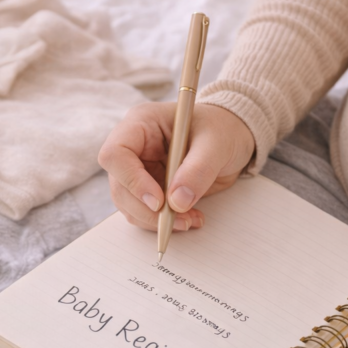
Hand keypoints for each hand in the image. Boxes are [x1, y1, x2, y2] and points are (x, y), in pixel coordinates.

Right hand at [98, 102, 254, 231]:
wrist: (232, 139)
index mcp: (142, 124)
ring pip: (129, 205)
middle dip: (146, 209)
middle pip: (119, 185)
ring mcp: (139, 170)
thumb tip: (177, 201)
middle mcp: (134, 148)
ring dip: (155, 220)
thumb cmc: (222, 129)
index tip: (159, 201)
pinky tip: (189, 218)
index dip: (132, 181)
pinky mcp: (149, 189)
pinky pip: (145, 213)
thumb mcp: (216, 143)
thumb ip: (198, 169)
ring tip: (189, 219)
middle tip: (177, 219)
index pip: (116, 154)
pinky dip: (164, 223)